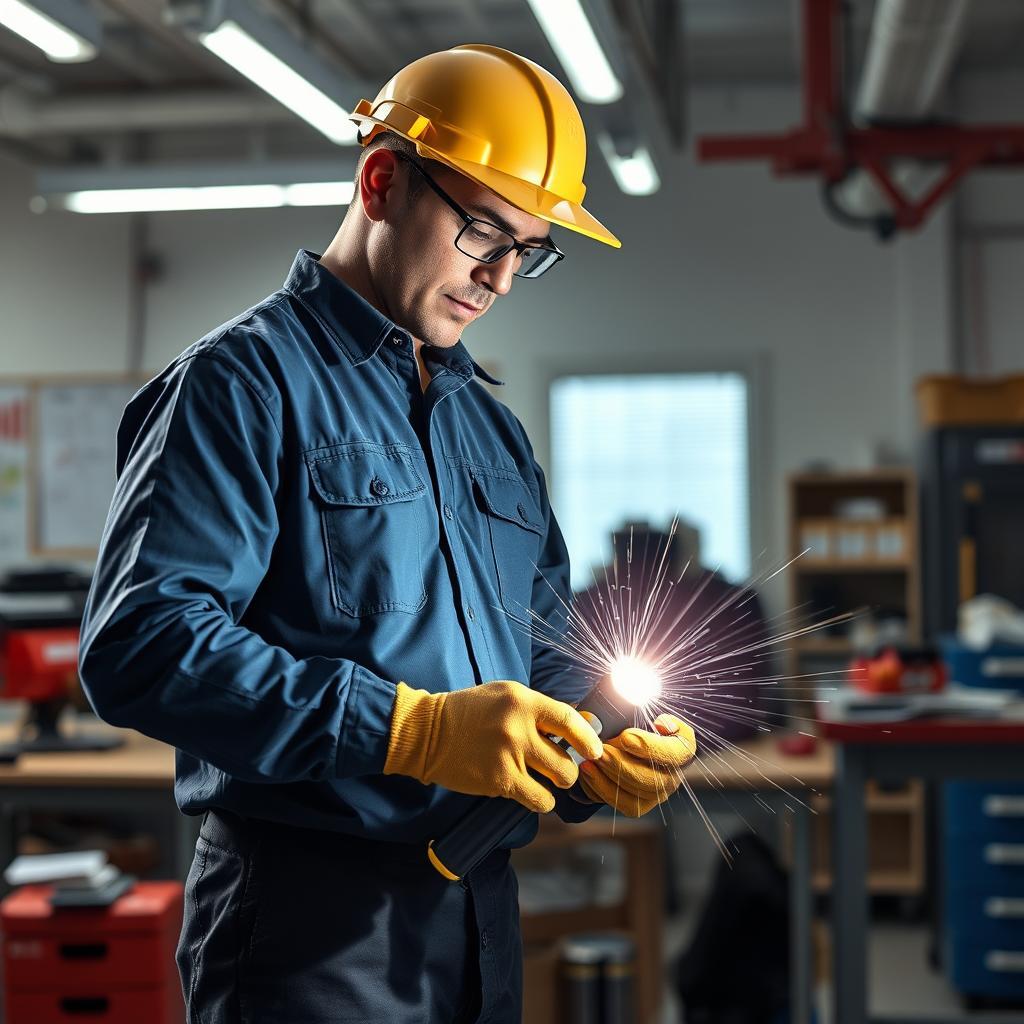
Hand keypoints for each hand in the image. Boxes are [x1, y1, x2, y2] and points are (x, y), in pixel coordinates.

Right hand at [384, 680, 603, 812]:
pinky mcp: (498, 781)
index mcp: (521, 701)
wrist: (428, 733)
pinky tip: (531, 792)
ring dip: (557, 783)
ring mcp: (508, 755)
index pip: (568, 719)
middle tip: (560, 768)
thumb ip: (539, 709)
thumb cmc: (471, 712)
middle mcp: (518, 727)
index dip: (588, 737)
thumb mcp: (506, 696)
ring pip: (558, 780)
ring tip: (544, 779)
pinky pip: (538, 799)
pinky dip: (540, 799)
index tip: (596, 749)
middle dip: (569, 768)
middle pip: (566, 758)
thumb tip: (579, 724)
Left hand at [578, 713, 695, 816]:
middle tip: (602, 750)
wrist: (608, 739)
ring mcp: (657, 792)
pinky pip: (623, 803)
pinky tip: (588, 770)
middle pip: (657, 778)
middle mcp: (674, 773)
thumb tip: (658, 722)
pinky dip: (602, 787)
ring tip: (592, 758)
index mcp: (682, 747)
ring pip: (639, 792)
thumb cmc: (625, 720)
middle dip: (624, 763)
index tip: (626, 736)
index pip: (679, 752)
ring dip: (612, 774)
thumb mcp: (632, 708)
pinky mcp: (639, 805)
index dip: (653, 747)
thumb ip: (638, 707)